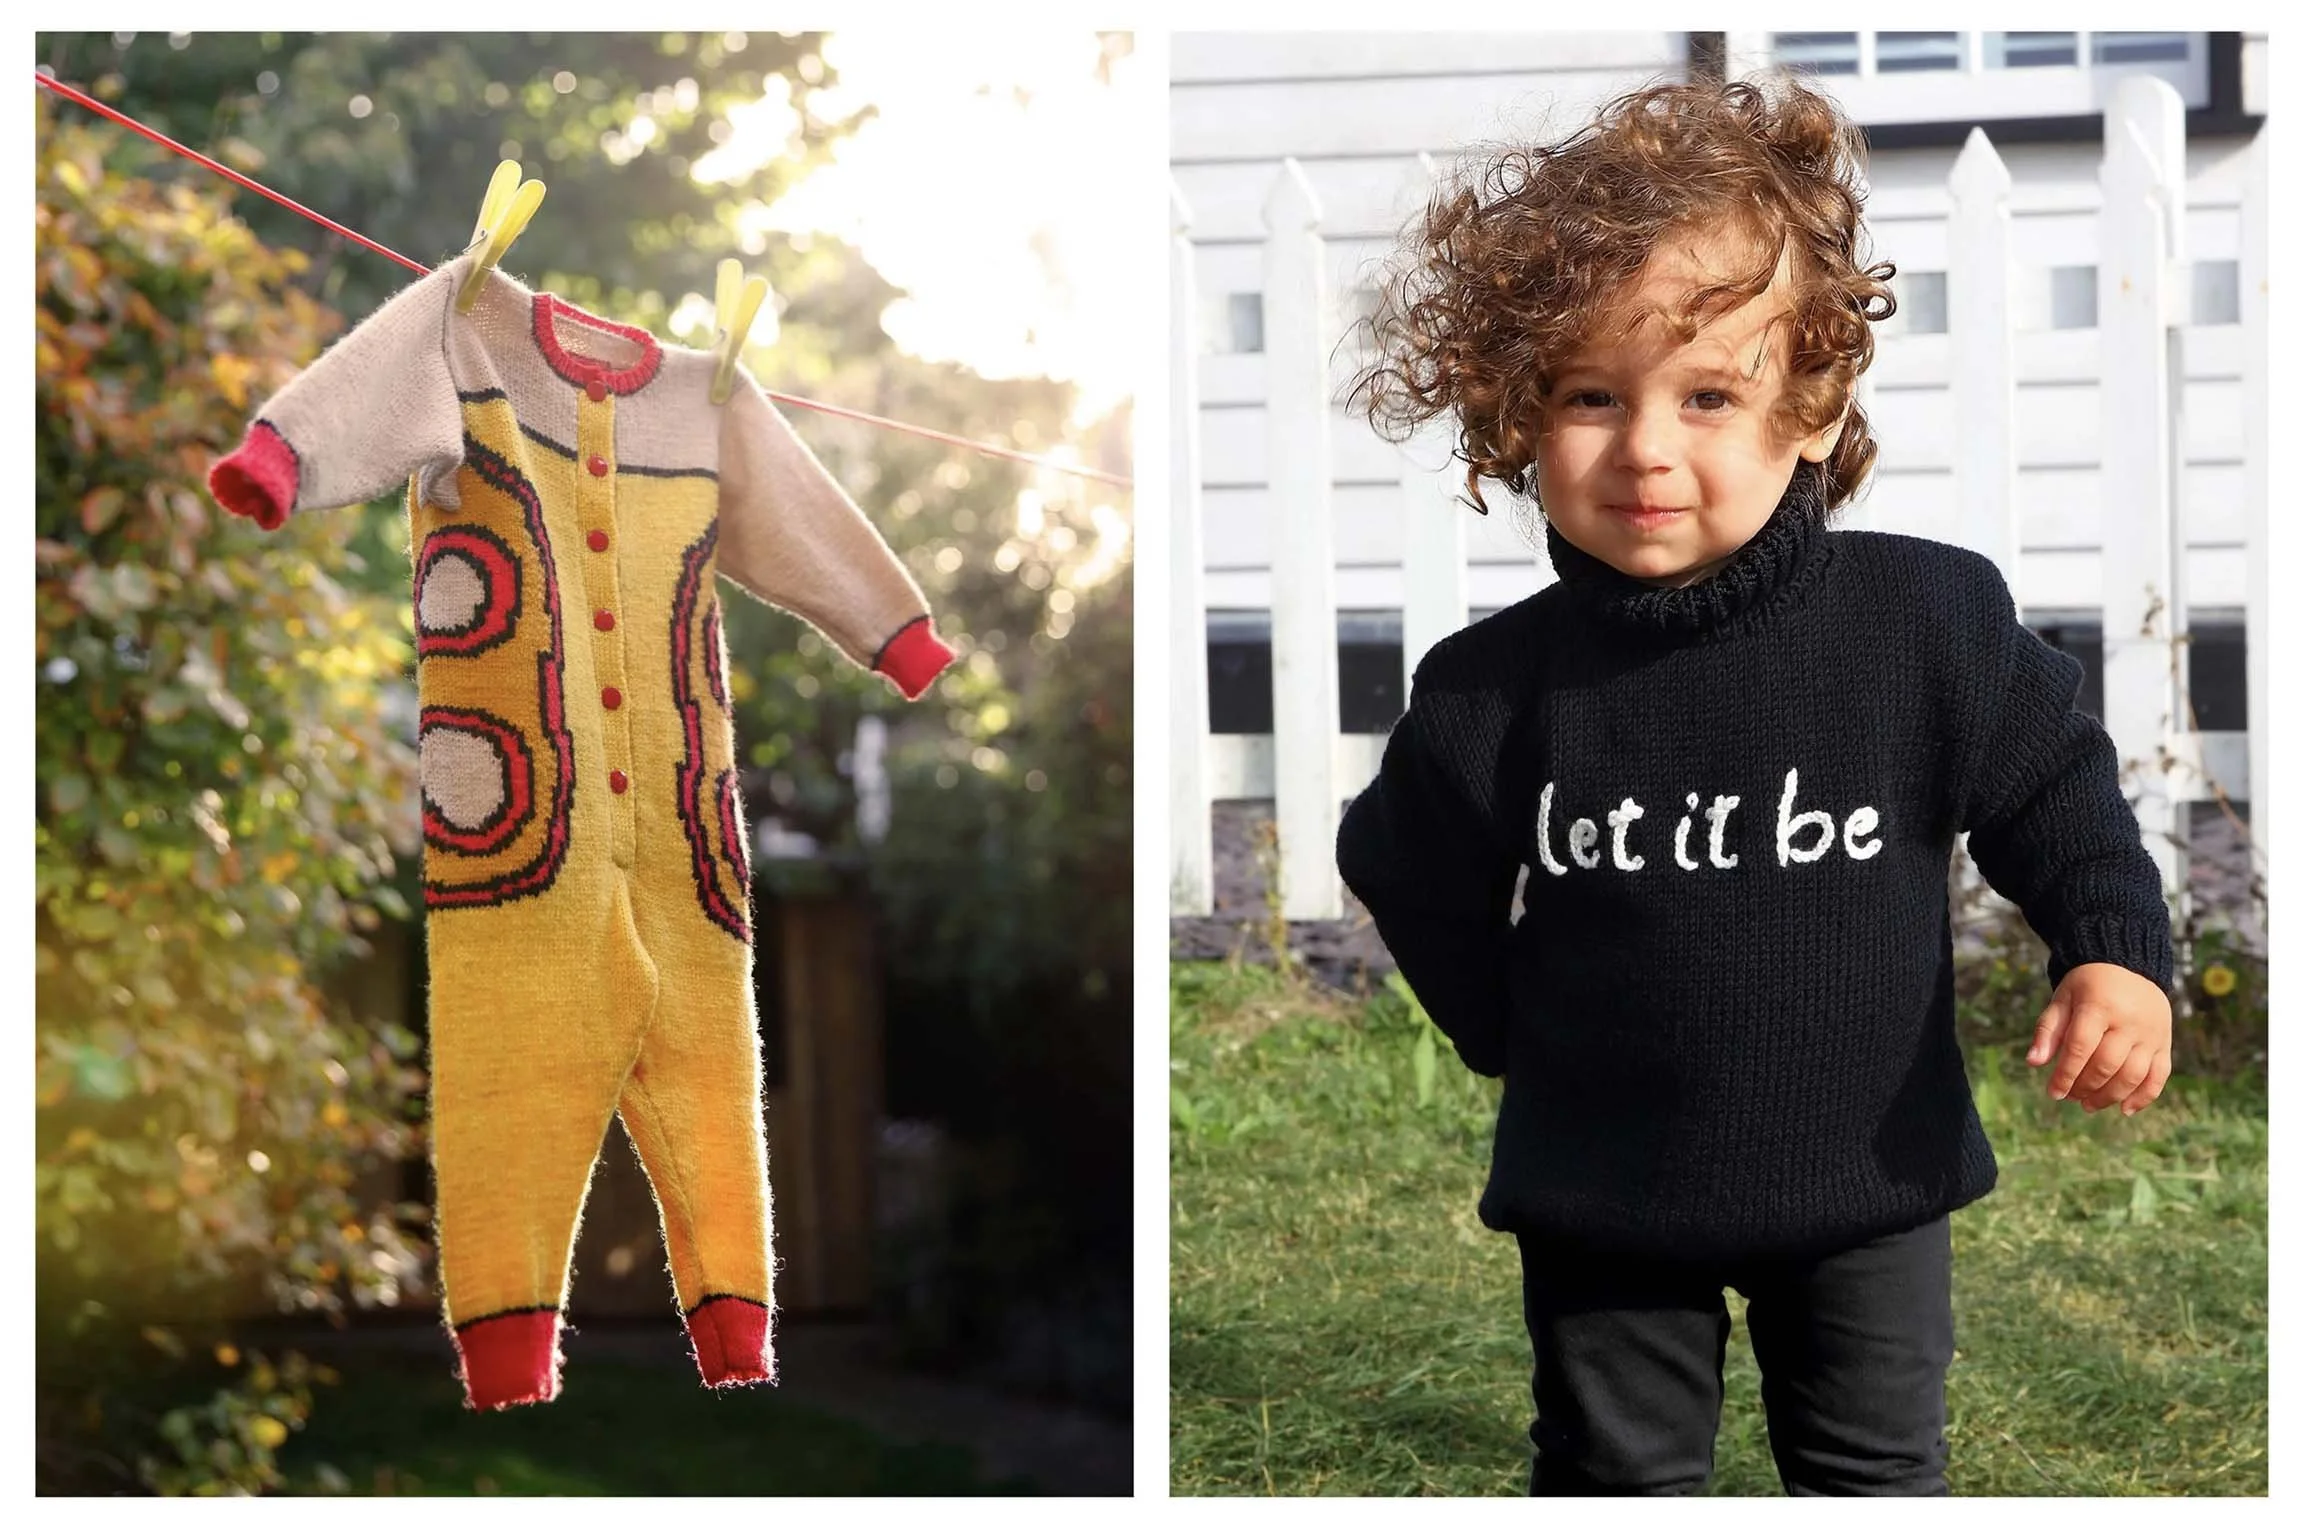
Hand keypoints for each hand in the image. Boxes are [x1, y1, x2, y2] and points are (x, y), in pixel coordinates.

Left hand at [2026, 962, 2173, 1116]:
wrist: (2128, 966)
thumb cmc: (2087, 987)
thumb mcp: (2062, 999)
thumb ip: (2048, 1030)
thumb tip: (2033, 1063)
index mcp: (2100, 1006)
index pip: (2080, 1047)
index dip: (2065, 1074)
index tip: (2053, 1093)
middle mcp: (2130, 1021)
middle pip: (2107, 1064)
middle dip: (2086, 1087)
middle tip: (2071, 1097)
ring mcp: (2151, 1034)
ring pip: (2133, 1074)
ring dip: (2110, 1096)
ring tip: (2089, 1105)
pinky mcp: (2165, 1043)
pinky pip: (2159, 1075)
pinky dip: (2144, 1097)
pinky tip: (2125, 1110)